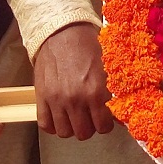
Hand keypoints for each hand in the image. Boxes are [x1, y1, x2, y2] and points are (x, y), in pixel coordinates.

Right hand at [34, 23, 115, 139]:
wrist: (61, 30)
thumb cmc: (87, 44)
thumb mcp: (107, 65)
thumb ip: (113, 89)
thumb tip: (121, 108)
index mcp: (96, 91)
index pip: (104, 126)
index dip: (106, 123)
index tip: (105, 117)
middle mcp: (76, 99)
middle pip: (84, 133)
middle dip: (89, 126)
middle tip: (90, 116)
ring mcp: (56, 100)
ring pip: (64, 132)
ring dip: (71, 126)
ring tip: (74, 116)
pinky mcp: (41, 97)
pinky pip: (45, 125)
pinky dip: (52, 125)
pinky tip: (59, 116)